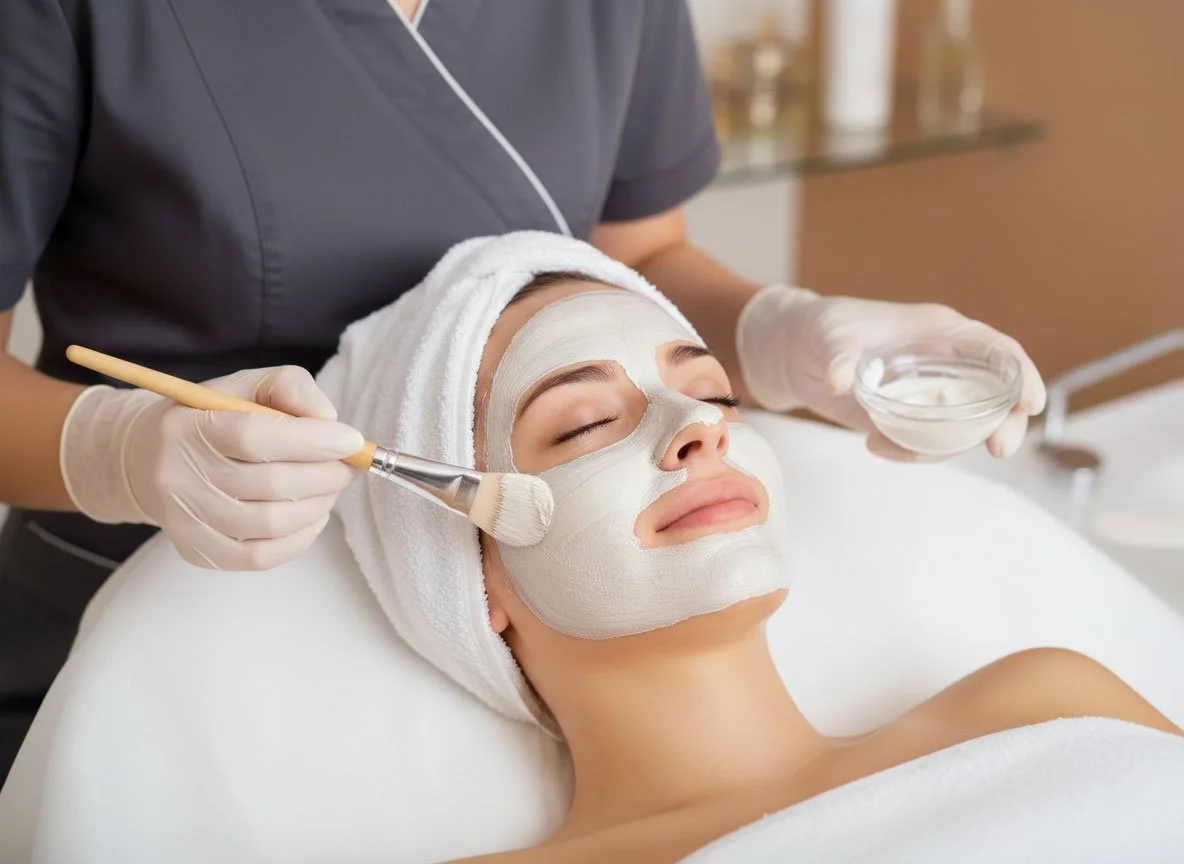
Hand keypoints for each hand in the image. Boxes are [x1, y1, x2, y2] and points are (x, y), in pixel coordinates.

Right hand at [61, 366, 363, 569]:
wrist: (144, 458)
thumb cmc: (210, 417)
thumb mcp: (245, 386)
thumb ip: (289, 387)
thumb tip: (329, 421)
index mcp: (188, 428)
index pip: (255, 436)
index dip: (312, 440)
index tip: (351, 439)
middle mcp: (178, 477)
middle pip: (271, 485)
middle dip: (326, 475)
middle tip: (348, 465)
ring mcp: (185, 520)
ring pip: (271, 524)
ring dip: (319, 505)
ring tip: (331, 487)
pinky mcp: (196, 551)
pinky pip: (261, 556)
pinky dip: (300, 537)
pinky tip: (312, 515)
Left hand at [737, 287, 1045, 460]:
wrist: (795, 354)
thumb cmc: (820, 329)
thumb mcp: (829, 336)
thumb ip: (839, 355)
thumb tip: (840, 380)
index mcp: (939, 331)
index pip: (995, 349)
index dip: (1022, 373)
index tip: (1033, 403)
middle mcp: (944, 363)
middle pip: (995, 393)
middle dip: (1006, 422)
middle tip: (998, 450)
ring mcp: (929, 395)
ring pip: (964, 427)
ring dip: (944, 449)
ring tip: (886, 446)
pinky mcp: (908, 419)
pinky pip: (927, 443)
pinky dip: (908, 452)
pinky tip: (873, 445)